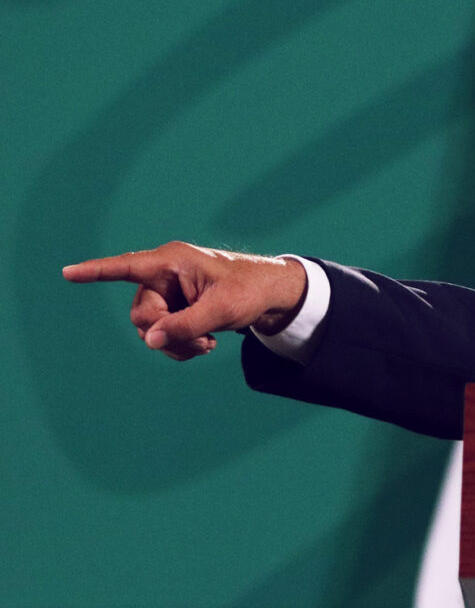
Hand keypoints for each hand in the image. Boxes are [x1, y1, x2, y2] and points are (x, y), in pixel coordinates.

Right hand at [63, 242, 307, 360]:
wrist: (272, 295)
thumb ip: (186, 325)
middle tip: (200, 343)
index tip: (67, 273)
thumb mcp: (223, 310)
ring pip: (151, 330)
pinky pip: (162, 335)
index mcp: (172, 261)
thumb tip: (152, 341)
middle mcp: (165, 275)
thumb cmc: (251, 290)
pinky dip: (180, 346)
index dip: (96, 272)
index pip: (127, 266)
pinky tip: (205, 344)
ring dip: (176, 344)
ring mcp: (169, 294)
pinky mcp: (176, 309)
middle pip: (141, 313)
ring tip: (207, 345)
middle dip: (165, 334)